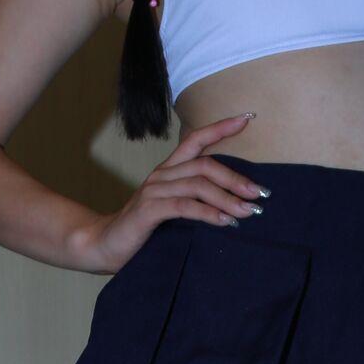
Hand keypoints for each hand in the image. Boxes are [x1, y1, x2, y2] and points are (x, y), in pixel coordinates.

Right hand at [74, 114, 266, 272]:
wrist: (104, 244)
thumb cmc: (143, 229)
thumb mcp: (172, 210)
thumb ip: (195, 202)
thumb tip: (235, 204)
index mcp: (168, 170)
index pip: (195, 140)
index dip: (220, 127)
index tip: (247, 118)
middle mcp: (161, 175)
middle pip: (204, 164)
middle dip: (236, 177)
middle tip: (260, 193)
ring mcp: (154, 191)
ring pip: (198, 184)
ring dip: (228, 198)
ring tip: (248, 212)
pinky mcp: (149, 210)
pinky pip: (184, 206)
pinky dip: (208, 213)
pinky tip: (224, 222)